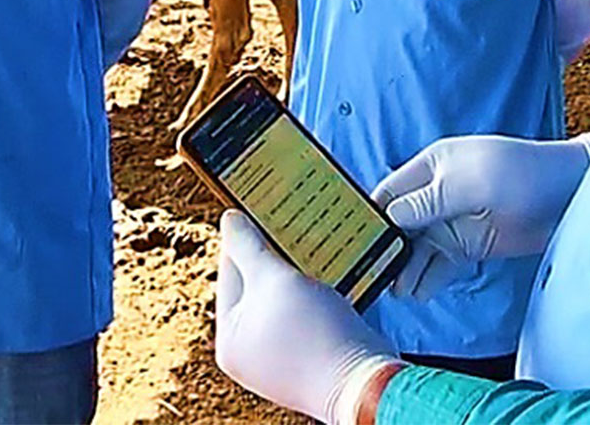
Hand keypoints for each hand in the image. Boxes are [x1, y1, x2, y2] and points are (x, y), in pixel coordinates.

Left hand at [214, 210, 394, 422]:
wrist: (362, 380)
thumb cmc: (313, 334)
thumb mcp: (275, 279)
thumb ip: (248, 247)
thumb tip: (228, 220)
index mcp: (229, 339)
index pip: (229, 273)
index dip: (246, 238)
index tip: (262, 210)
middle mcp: (250, 352)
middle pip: (257, 287)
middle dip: (275, 257)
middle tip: (290, 227)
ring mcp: (280, 357)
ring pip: (285, 299)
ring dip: (298, 275)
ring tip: (312, 250)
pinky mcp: (310, 355)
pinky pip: (305, 314)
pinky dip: (315, 294)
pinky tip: (328, 277)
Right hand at [373, 134, 589, 299]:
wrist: (569, 196)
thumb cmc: (522, 174)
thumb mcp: (470, 182)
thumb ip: (429, 201)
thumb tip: (390, 216)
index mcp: (431, 167)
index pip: (389, 192)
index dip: (369, 215)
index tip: (351, 242)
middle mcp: (436, 194)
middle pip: (398, 224)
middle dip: (383, 248)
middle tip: (368, 275)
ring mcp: (453, 221)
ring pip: (416, 248)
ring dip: (403, 268)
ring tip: (392, 291)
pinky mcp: (469, 244)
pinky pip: (439, 263)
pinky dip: (426, 277)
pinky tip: (416, 292)